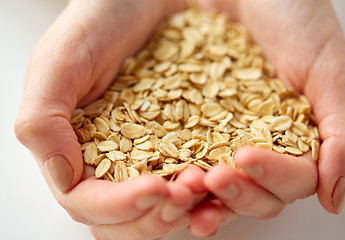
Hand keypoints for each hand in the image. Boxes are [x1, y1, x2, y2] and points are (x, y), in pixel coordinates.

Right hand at [14, 0, 201, 238]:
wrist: (141, 1)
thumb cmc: (97, 23)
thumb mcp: (60, 63)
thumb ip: (44, 122)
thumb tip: (62, 178)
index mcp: (73, 151)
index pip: (88, 203)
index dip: (119, 207)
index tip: (154, 190)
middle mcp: (109, 162)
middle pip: (126, 218)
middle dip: (156, 216)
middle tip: (185, 193)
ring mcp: (146, 156)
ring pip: (160, 208)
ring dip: (185, 209)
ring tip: (206, 184)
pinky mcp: (178, 143)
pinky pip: (191, 178)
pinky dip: (207, 189)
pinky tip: (220, 177)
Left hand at [184, 0, 344, 236]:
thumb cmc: (297, 20)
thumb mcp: (329, 73)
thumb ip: (342, 135)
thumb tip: (335, 198)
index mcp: (300, 143)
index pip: (292, 181)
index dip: (271, 178)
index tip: (246, 157)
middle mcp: (264, 147)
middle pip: (255, 193)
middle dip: (237, 193)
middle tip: (215, 178)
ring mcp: (227, 139)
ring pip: (220, 185)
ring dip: (204, 197)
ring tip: (185, 191)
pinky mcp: (196, 127)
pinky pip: (186, 156)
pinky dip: (177, 172)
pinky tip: (164, 181)